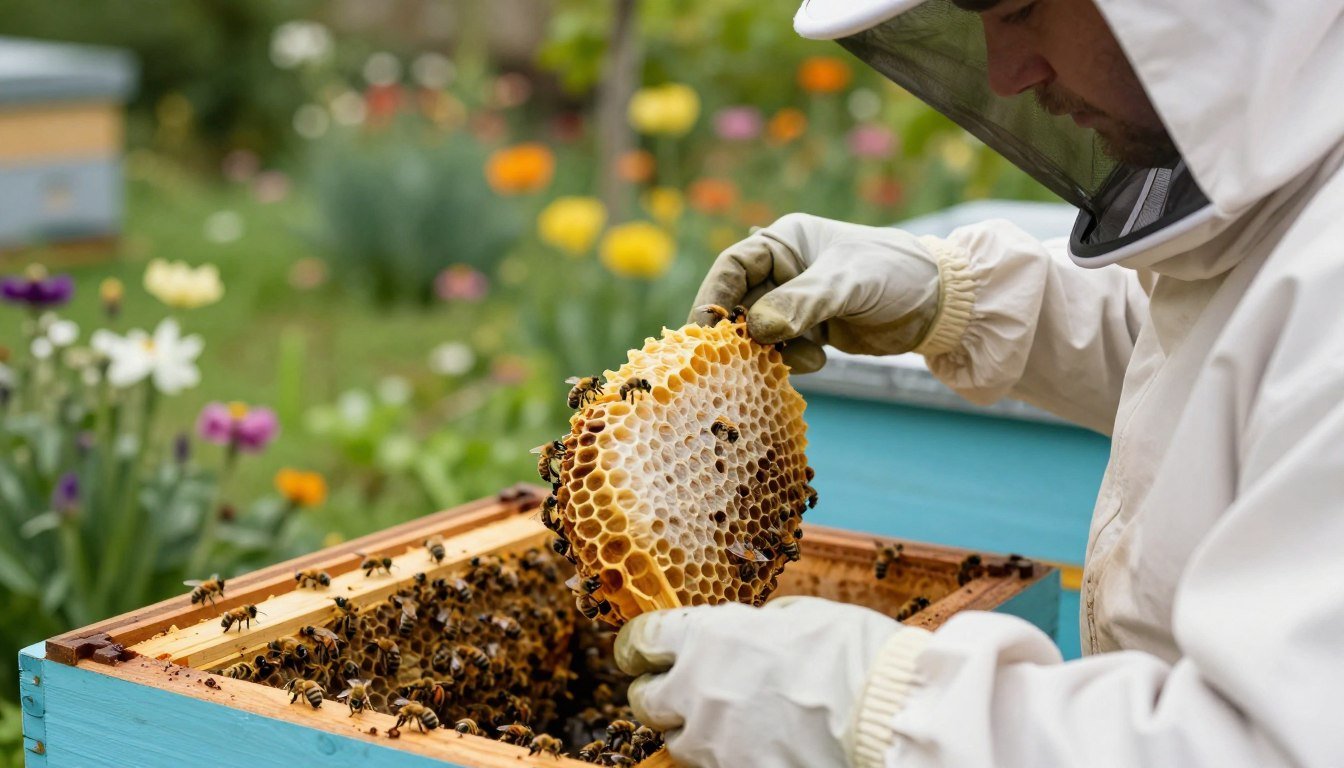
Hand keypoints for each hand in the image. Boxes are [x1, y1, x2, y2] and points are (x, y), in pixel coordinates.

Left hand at [615, 597, 902, 767]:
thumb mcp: (801, 616)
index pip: (644, 639)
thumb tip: (750, 635)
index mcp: (709, 637)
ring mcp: (714, 742)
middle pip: (646, 701)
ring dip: (697, 733)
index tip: (642, 652)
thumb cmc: (855, 654)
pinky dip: (731, 758)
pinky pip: (715, 767)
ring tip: (735, 727)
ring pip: (679, 743)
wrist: (888, 715)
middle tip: (683, 693)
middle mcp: (697, 690)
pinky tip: (761, 748)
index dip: (640, 645)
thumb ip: (758, 627)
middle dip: (660, 695)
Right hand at [689, 213, 943, 372]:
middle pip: (741, 304)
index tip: (705, 331)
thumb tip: (757, 329)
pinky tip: (821, 360)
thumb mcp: (847, 285)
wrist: (941, 305)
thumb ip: (802, 304)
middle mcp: (784, 271)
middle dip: (740, 334)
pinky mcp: (810, 331)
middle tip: (739, 361)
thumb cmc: (894, 275)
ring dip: (768, 352)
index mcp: (785, 243)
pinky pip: (782, 351)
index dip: (715, 297)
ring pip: (759, 333)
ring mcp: (796, 303)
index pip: (733, 266)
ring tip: (799, 357)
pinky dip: (790, 361)